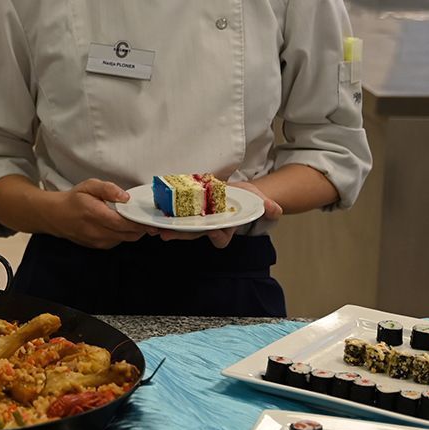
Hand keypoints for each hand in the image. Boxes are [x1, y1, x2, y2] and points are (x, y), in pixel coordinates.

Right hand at [42, 179, 153, 249]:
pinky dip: (124, 234)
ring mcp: (98, 241)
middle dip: (142, 228)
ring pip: (126, 239)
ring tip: (136, 220)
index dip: (140, 222)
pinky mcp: (98, 246)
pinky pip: (118, 242)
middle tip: (150, 220)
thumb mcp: (88, 185)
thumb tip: (125, 196)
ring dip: (134, 231)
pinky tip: (122, 225)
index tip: (152, 219)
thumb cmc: (74, 199)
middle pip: (128, 234)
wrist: (56, 216)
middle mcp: (97, 232)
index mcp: (95, 214)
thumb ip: (108, 188)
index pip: (124, 223)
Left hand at [157, 180, 281, 247]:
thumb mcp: (259, 201)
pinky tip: (153, 213)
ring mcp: (197, 219)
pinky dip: (164, 215)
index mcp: (226, 228)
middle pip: (195, 234)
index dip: (217, 236)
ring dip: (168, 228)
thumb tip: (274, 210)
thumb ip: (266, 206)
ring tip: (154, 227)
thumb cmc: (248, 199)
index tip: (214, 230)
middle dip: (181, 234)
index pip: (221, 238)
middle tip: (166, 234)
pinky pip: (175, 214)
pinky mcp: (188, 209)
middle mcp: (209, 227)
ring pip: (181, 227)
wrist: (237, 191)